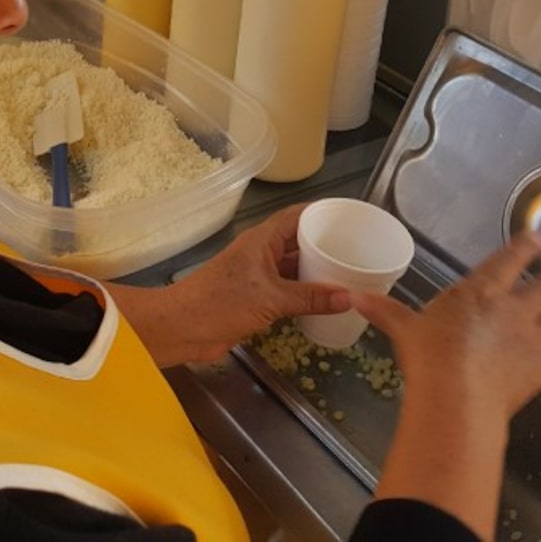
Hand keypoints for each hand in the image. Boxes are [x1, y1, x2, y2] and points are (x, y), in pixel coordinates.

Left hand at [109, 204, 349, 366]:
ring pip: (293, 266)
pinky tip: (326, 300)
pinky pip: (287, 288)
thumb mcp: (271, 298)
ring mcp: (258, 275)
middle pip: (298, 240)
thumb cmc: (221, 302)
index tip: (352, 217)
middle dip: (325, 244)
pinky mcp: (255, 298)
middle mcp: (261, 252)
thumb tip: (349, 297)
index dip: (324, 213)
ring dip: (316, 270)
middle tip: (358, 251)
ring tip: (349, 274)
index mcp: (262, 239)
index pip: (298, 215)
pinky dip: (305, 292)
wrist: (182, 328)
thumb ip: (310, 297)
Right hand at [356, 232, 540, 539]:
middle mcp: (512, 309)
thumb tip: (352, 295)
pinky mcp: (539, 371)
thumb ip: (386, 312)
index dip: (524, 249)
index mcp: (480, 292)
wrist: (456, 396)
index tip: (537, 240)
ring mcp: (530, 340)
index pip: (508, 261)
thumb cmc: (428, 356)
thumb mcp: (404, 329)